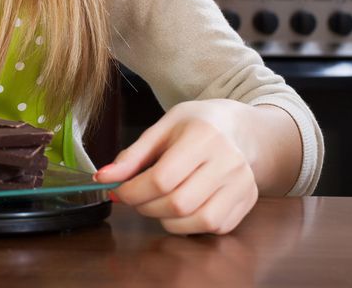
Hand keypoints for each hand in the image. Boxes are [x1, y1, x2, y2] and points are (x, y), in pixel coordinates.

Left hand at [94, 99, 258, 235]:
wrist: (239, 129)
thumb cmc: (196, 125)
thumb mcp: (162, 128)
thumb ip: (132, 155)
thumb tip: (102, 178)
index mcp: (203, 136)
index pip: (162, 178)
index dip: (133, 191)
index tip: (118, 191)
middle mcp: (228, 162)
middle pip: (179, 203)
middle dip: (147, 207)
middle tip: (136, 199)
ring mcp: (242, 184)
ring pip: (199, 221)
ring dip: (168, 221)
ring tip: (158, 204)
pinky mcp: (248, 202)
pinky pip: (215, 227)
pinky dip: (191, 225)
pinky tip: (182, 209)